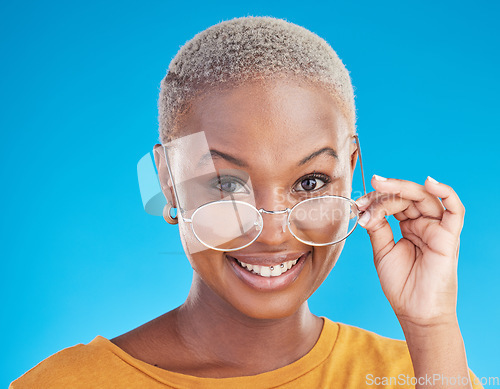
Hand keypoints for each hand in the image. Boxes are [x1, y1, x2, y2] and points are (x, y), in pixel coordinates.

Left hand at [355, 175, 464, 327]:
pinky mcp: (449, 237)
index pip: (395, 203)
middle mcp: (425, 224)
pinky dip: (446, 193)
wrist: (415, 312)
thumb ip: (378, 228)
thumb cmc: (401, 284)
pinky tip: (429, 182)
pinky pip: (455, 211)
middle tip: (369, 189)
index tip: (358, 204)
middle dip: (385, 191)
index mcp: (409, 227)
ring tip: (381, 186)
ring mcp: (437, 229)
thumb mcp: (382, 251)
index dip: (376, 199)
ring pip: (424, 198)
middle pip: (408, 197)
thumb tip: (367, 209)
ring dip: (401, 188)